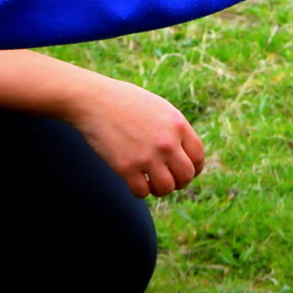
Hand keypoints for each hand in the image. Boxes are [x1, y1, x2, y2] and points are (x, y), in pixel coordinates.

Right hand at [69, 75, 206, 197]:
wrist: (94, 100)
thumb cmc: (126, 102)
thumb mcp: (159, 108)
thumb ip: (174, 130)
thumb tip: (184, 154)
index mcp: (177, 125)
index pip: (198, 156)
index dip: (194, 168)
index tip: (186, 172)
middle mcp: (166, 142)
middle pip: (186, 175)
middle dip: (179, 182)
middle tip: (168, 179)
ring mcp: (147, 156)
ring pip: (166, 188)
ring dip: (160, 189)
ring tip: (152, 183)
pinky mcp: (126, 168)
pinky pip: (142, 192)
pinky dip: (140, 191)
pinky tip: (135, 181)